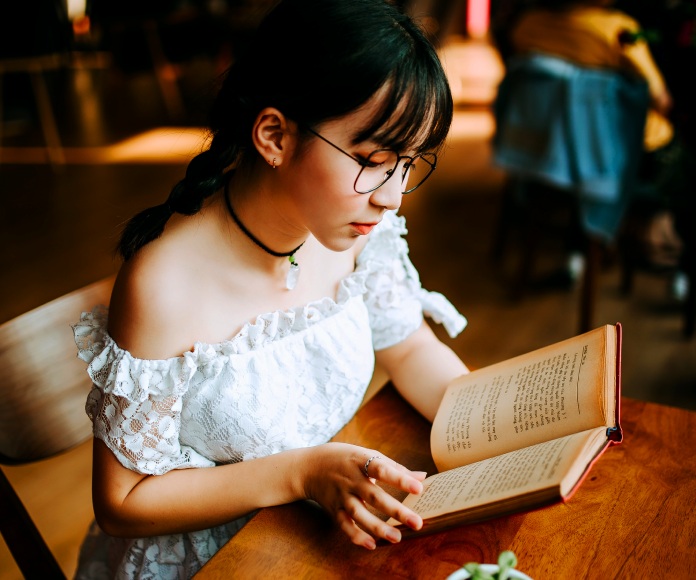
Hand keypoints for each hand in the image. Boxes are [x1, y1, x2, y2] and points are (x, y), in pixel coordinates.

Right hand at [299, 442, 425, 549]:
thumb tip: (422, 477)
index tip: (419, 488)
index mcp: (361, 462)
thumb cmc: (346, 458)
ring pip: (359, 514)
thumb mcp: (367, 455)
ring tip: (398, 537)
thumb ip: (394, 467)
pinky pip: (345, 525)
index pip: (382, 469)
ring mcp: (341, 496)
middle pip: (374, 496)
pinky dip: (356, 536)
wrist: (310, 466)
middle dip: (396, 510)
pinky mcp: (334, 510)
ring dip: (378, 527)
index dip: (400, 479)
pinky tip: (372, 544)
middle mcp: (351, 480)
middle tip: (417, 522)